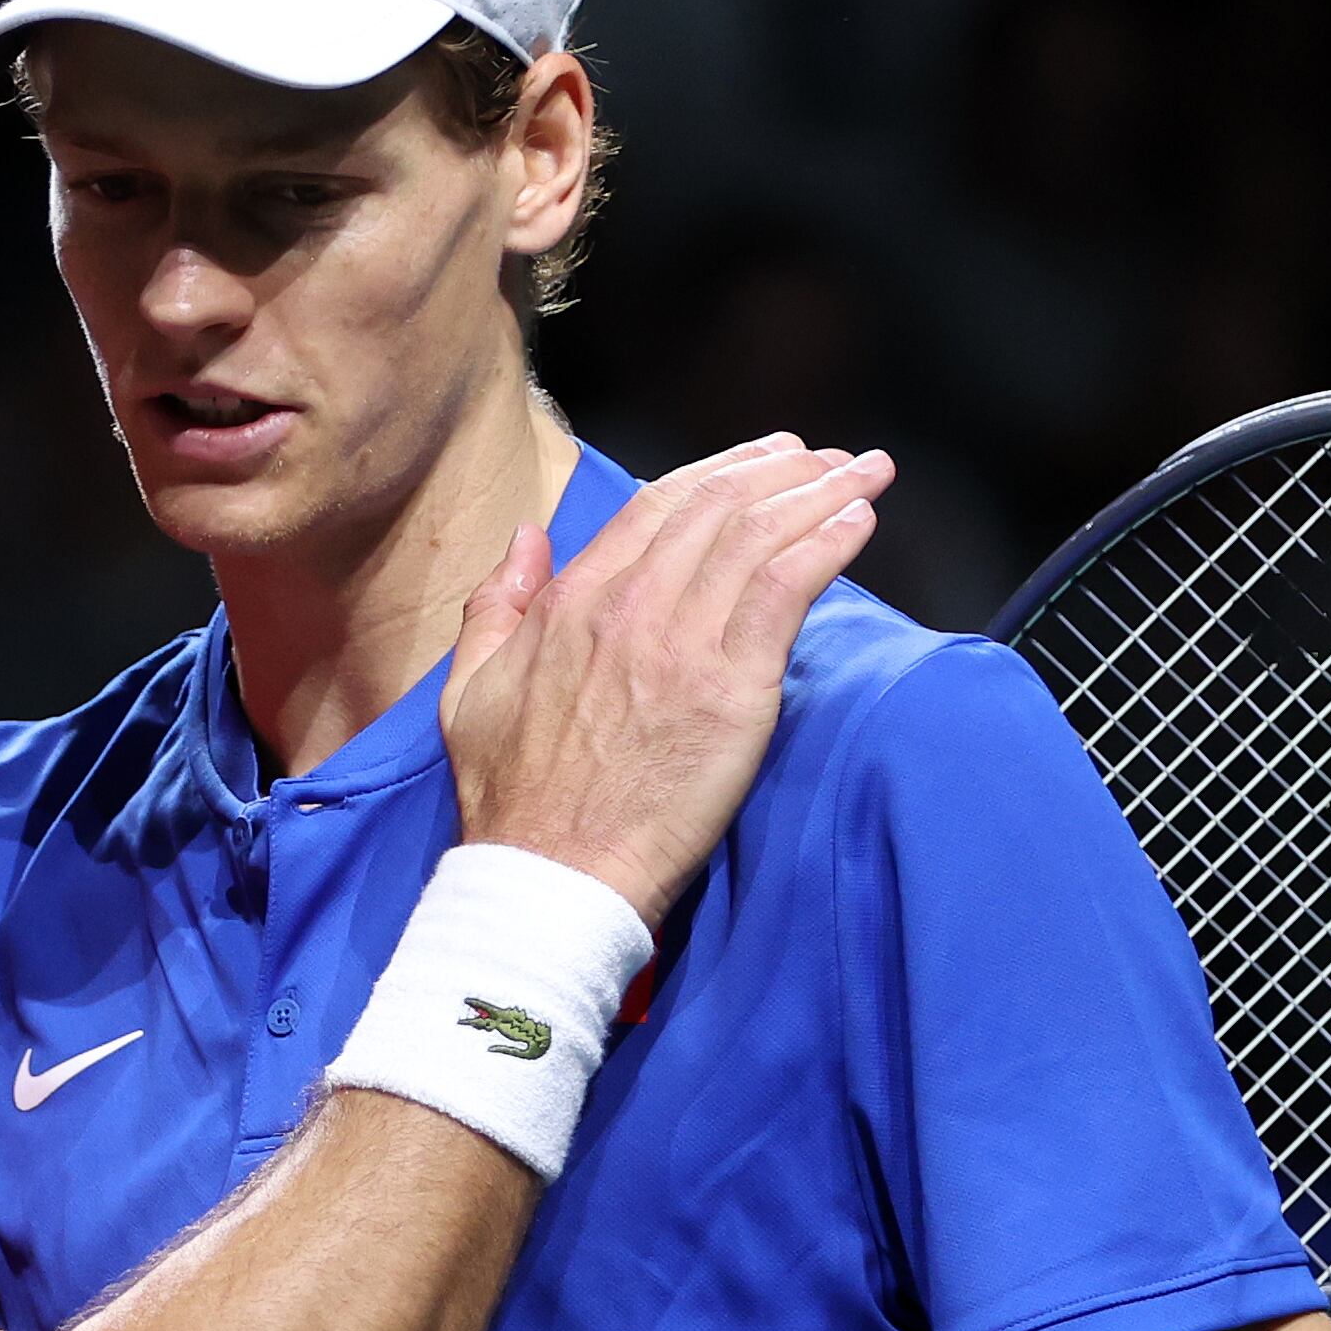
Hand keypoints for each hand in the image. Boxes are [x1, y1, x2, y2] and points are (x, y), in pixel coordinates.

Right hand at [441, 437, 888, 924]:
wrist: (550, 873)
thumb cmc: (511, 799)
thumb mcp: (468, 689)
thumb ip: (495, 604)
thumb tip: (526, 538)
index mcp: (573, 601)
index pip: (658, 507)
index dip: (719, 471)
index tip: (761, 458)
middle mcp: (630, 605)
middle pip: (717, 506)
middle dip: (781, 468)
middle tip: (825, 456)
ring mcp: (682, 644)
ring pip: (759, 536)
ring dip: (820, 493)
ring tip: (863, 474)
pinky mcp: (732, 690)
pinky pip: (787, 591)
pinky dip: (826, 546)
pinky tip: (857, 524)